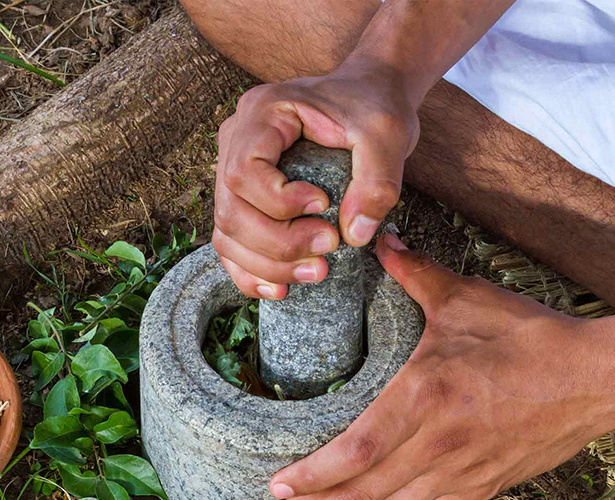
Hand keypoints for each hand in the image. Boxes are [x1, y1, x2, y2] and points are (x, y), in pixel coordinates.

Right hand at [213, 63, 417, 298]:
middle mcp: (236, 138)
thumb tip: (354, 236)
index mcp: (262, 112)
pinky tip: (281, 288)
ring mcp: (233, 169)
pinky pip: (231, 242)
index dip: (278, 203)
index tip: (324, 206)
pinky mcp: (244, 198)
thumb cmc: (373, 107)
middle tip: (328, 250)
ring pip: (227, 233)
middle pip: (231, 210)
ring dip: (267, 265)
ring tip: (317, 272)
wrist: (368, 95)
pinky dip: (251, 271)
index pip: (243, 171)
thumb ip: (377, 181)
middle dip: (278, 244)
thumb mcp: (387, 134)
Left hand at [247, 235, 614, 499]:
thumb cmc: (533, 337)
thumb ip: (414, 275)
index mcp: (430, 397)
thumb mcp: (468, 300)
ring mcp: (460, 476)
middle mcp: (440, 447)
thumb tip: (376, 240)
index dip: (313, 477)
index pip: (358, 452)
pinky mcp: (477, 490)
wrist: (601, 381)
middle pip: (360, 497)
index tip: (273, 486)